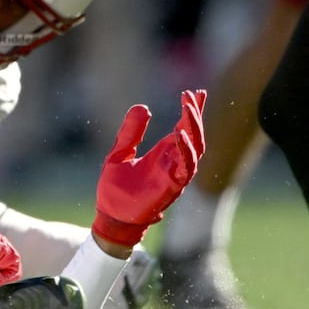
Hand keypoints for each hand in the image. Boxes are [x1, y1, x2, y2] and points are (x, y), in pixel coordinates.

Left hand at [92, 89, 206, 247]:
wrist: (111, 216)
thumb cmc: (116, 188)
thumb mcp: (120, 152)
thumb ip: (131, 132)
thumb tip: (143, 107)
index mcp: (164, 153)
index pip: (184, 128)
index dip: (192, 111)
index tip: (197, 92)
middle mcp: (173, 162)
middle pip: (194, 135)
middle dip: (195, 114)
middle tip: (192, 95)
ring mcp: (175, 175)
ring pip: (195, 149)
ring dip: (194, 128)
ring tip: (189, 108)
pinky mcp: (172, 187)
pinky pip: (186, 168)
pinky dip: (186, 151)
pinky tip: (180, 133)